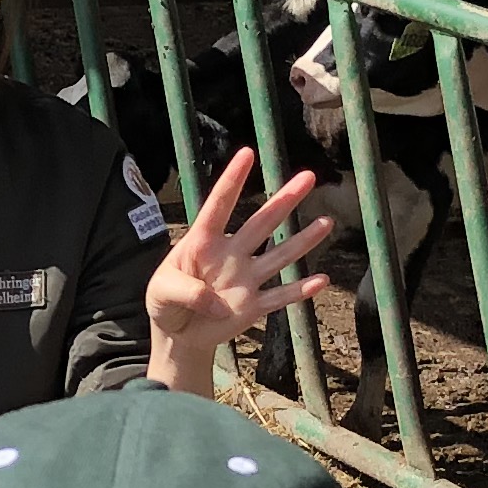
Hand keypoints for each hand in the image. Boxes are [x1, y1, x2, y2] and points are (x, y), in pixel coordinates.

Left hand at [148, 147, 336, 393]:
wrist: (177, 334)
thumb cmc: (164, 302)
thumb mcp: (161, 292)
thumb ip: (187, 292)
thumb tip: (219, 304)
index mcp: (203, 242)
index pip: (219, 205)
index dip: (232, 180)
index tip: (247, 153)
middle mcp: (231, 254)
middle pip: (262, 222)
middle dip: (285, 199)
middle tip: (309, 176)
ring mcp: (245, 279)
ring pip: (279, 256)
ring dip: (303, 240)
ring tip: (327, 222)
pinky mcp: (254, 306)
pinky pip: (280, 296)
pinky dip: (300, 291)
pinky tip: (322, 281)